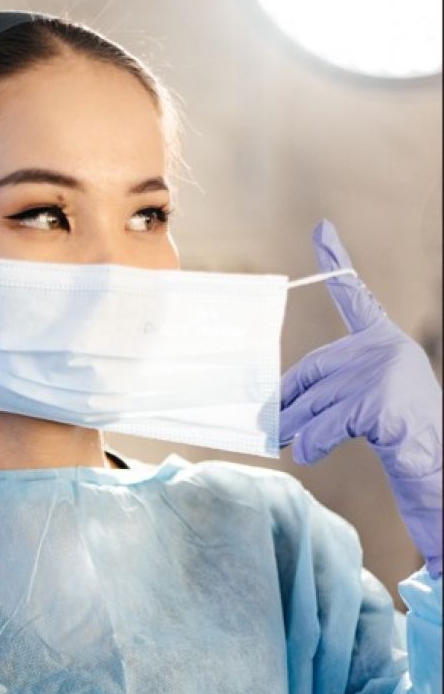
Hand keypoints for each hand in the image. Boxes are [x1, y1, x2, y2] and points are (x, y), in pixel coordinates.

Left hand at [280, 220, 441, 577]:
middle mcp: (385, 349)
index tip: (321, 230)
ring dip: (294, 428)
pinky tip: (308, 452)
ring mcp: (384, 375)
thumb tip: (275, 412)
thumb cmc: (401, 436)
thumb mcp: (362, 404)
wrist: (438, 463)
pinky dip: (310, 443)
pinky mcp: (379, 404)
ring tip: (286, 443)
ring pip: (314, 402)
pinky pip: (324, 425)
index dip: (336, 262)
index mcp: (384, 341)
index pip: (355, 297)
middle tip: (267, 424)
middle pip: (315, 370)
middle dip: (288, 401)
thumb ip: (328, 395)